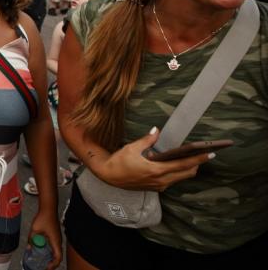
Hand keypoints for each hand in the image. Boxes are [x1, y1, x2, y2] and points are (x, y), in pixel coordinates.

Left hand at [28, 212, 62, 269]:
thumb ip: (31, 239)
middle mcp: (58, 241)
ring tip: (43, 260)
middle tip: (44, 266)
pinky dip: (50, 250)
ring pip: (56, 251)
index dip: (53, 265)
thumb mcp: (34, 230)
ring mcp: (58, 238)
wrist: (48, 208)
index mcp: (55, 241)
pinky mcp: (55, 235)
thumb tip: (29, 247)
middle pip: (58, 256)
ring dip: (51, 257)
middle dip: (52, 263)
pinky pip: (54, 246)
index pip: (58, 257)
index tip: (47, 268)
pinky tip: (43, 250)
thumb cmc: (44, 217)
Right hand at [94, 128, 213, 191]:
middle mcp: (161, 181)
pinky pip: (172, 180)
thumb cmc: (119, 162)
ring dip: (188, 168)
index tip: (210, 154)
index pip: (184, 164)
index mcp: (157, 170)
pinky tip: (174, 164)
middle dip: (197, 164)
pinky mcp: (155, 187)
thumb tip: (157, 130)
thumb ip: (147, 140)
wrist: (108, 176)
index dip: (199, 159)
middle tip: (205, 155)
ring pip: (180, 177)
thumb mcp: (132, 148)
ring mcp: (158, 186)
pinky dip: (178, 172)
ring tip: (192, 158)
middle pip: (186, 173)